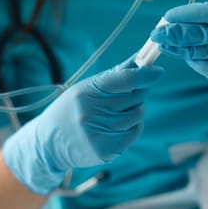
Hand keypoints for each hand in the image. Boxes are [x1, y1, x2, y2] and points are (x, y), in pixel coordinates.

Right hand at [2, 56, 163, 194]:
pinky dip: (132, 127)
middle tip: (128, 94)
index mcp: (87, 93)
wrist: (50, 143)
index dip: (144, 75)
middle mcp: (92, 113)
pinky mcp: (105, 151)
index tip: (158, 72)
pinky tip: (118, 126)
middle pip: (135, 97)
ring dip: (135, 111)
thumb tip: (141, 57)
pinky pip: (134, 133)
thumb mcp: (87, 87)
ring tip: (117, 112)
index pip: (124, 80)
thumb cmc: (73, 108)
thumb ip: (116, 74)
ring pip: (137, 115)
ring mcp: (98, 134)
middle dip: (137, 93)